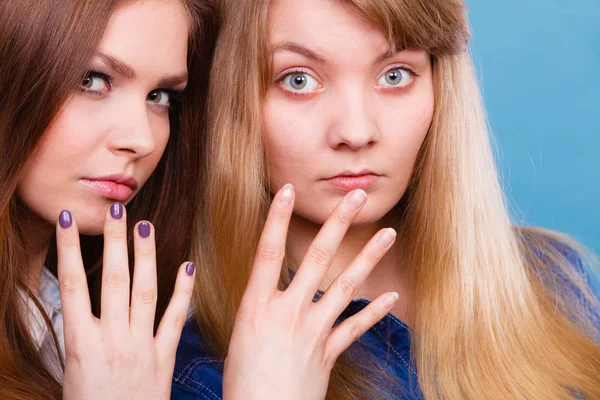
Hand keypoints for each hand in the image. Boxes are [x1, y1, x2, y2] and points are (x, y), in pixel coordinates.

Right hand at [56, 203, 194, 399]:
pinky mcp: (164, 355)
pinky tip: (188, 264)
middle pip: (112, 279)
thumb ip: (79, 335)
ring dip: (145, 255)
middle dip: (114, 241)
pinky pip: (175, 317)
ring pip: (144, 291)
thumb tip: (78, 305)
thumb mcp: (71, 372)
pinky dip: (183, 290)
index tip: (69, 220)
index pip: (72, 285)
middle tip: (116, 210)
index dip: (69, 249)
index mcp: (81, 343)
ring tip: (145, 225)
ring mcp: (141, 344)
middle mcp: (112, 338)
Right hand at [222, 185, 398, 399]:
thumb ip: (258, 309)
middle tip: (356, 197)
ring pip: (346, 286)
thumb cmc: (241, 382)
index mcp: (257, 306)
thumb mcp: (239, 337)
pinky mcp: (328, 352)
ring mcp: (312, 331)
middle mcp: (287, 312)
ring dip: (369, 257)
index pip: (267, 252)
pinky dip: (375, 311)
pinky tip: (392, 294)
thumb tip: (266, 293)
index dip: (277, 219)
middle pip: (317, 259)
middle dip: (337, 224)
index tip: (289, 190)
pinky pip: (355, 327)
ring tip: (389, 233)